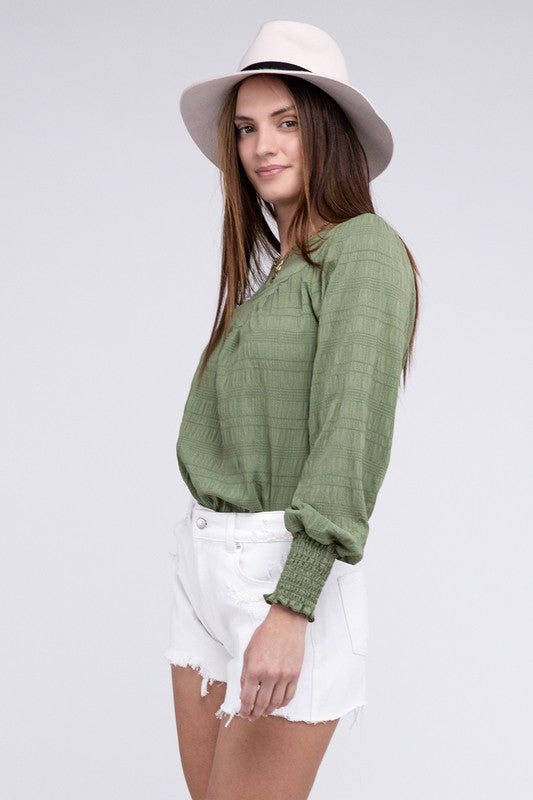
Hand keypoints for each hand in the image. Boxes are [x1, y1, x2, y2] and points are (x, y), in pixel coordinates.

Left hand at [238, 603, 307, 720]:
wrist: (286, 623)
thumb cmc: (265, 634)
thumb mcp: (248, 652)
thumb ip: (245, 674)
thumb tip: (244, 691)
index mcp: (254, 669)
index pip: (247, 698)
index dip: (244, 709)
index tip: (243, 714)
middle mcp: (270, 675)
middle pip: (261, 704)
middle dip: (255, 713)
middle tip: (252, 717)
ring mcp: (284, 676)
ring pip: (275, 703)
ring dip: (268, 711)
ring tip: (263, 712)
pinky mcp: (295, 675)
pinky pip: (289, 696)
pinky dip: (282, 704)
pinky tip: (276, 704)